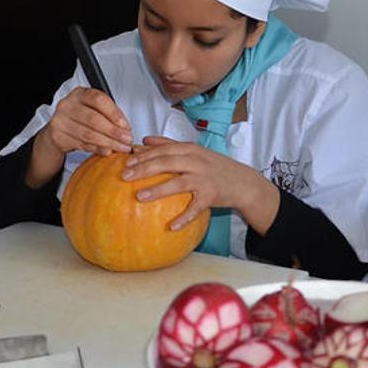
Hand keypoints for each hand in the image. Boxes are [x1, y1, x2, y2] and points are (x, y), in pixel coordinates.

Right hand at [43, 87, 131, 156]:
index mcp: (80, 94)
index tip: (125, 125)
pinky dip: (98, 149)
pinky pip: (82, 145)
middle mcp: (68, 105)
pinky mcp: (58, 136)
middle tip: (126, 139)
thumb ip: (111, 115)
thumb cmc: (82, 116)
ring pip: (89, 134)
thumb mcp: (96, 109)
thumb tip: (125, 128)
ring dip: (109, 143)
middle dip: (114, 132)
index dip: (114, 113)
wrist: (60, 128)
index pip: (98, 100)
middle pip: (94, 119)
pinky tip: (107, 150)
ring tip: (121, 147)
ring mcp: (60, 121)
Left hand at [121, 136, 278, 230]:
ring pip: (179, 183)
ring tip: (139, 197)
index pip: (164, 150)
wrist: (243, 182)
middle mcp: (197, 162)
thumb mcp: (195, 151)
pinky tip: (171, 226)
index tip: (126, 162)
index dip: (144, 155)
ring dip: (158, 190)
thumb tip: (144, 140)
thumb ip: (170, 144)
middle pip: (167, 162)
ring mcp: (205, 179)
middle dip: (145, 168)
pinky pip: (195, 208)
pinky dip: (184, 218)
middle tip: (125, 176)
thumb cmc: (215, 167)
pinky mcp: (212, 196)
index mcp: (191, 150)